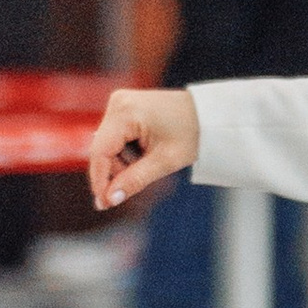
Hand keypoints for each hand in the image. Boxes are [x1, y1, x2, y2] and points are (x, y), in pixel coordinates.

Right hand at [88, 85, 199, 213]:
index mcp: (125, 112)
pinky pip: (116, 137)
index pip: (100, 152)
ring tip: (150, 160)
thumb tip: (111, 199)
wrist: (207, 115)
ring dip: (124, 162)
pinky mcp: (124, 108)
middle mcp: (117, 103)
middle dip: (117, 171)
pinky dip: (127, 151)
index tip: (104, 203)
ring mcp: (119, 103)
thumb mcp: (164, 162)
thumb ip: (134, 180)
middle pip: (102, 149)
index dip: (100, 180)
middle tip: (139, 182)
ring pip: (108, 145)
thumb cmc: (191, 134)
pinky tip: (146, 152)